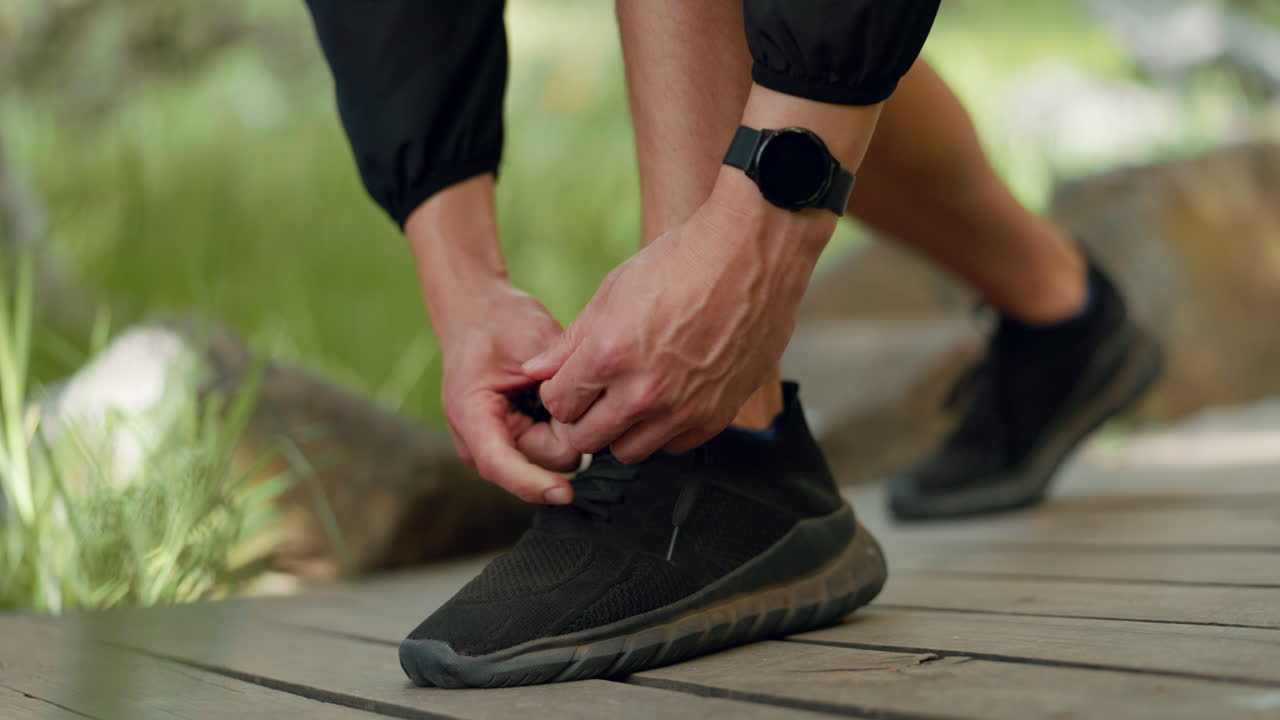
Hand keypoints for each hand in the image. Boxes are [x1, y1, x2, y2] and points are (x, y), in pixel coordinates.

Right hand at [436, 282, 579, 502]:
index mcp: (470, 413)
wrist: (479, 312)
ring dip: (562, 427)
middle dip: (564, 431)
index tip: (565, 493)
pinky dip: (557, 427)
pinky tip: (546, 398)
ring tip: (548, 387)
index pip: (500, 465)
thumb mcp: (534, 342)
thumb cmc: (501, 321)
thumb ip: (558, 386)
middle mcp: (476, 439)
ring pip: (549, 458)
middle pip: (539, 462)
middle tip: (561, 385)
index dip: (533, 483)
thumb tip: (584, 431)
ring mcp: (492, 446)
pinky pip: (548, 449)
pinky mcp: (509, 444)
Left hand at [523, 178, 831, 462]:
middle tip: (593, 398)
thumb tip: (535, 370)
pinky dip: (663, 431)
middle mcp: (644, 392)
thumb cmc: (681, 261)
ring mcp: (682, 409)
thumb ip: (571, 342)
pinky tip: (666, 399)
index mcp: (609, 356)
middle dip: (581, 420)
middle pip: (586, 441)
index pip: (558, 406)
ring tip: (629, 399)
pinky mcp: (716, 416)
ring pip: (628, 452)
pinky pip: (673, 447)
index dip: (558, 394)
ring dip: (621, 431)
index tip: (568, 383)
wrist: (751, 253)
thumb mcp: (613, 292)